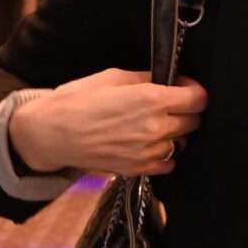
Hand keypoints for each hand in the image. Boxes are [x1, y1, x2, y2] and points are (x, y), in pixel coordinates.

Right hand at [9, 70, 207, 177]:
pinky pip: (168, 163)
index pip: (198, 99)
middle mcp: (155, 127)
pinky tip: (148, 143)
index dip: (193, 91)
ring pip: (181, 142)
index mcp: (151, 99)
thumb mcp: (112, 77)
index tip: (183, 87)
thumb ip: (146, 79)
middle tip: (167, 104)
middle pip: (193, 121)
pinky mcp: (138, 169)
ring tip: (153, 124)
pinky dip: (164, 154)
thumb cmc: (75, 101)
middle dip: (185, 110)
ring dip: (174, 132)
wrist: (49, 134)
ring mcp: (148, 152)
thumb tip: (167, 79)